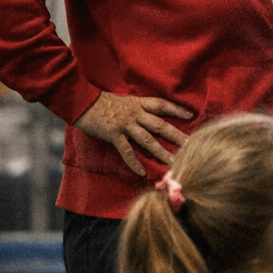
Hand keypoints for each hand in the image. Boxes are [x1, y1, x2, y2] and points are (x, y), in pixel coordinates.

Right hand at [74, 91, 192, 176]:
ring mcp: (125, 124)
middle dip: (177, 135)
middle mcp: (135, 113)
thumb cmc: (100, 101)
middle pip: (160, 125)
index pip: (162, 105)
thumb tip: (145, 114)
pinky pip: (127, 151)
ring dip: (161, 152)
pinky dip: (134, 162)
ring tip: (174, 162)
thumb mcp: (123, 100)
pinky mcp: (113, 134)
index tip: (191, 115)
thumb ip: (135, 107)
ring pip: (148, 140)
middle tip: (191, 144)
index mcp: (138, 103)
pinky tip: (142, 172)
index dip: (177, 109)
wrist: (81, 101)